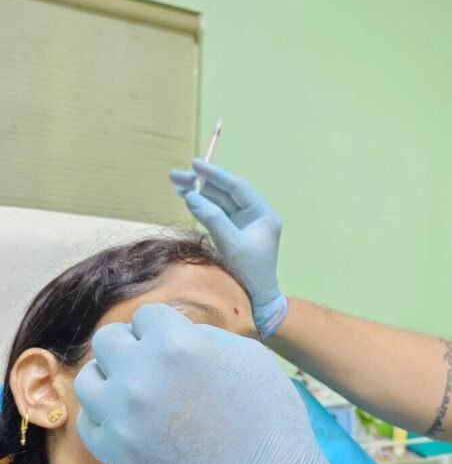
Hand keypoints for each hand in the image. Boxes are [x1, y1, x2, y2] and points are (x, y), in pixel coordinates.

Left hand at [74, 304, 340, 463]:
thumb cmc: (269, 412)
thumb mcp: (248, 354)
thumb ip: (204, 336)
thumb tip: (177, 334)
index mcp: (178, 344)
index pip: (147, 314)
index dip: (164, 325)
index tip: (176, 341)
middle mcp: (141, 375)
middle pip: (108, 338)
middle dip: (131, 343)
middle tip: (153, 360)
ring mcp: (123, 417)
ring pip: (89, 378)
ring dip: (111, 376)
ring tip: (136, 387)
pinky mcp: (116, 455)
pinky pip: (89, 422)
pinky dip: (106, 414)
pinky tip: (130, 417)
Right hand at [169, 159, 286, 338]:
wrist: (257, 299)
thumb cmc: (249, 273)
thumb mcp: (231, 244)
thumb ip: (212, 218)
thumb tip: (191, 196)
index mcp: (263, 213)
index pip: (237, 187)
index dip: (215, 175)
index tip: (194, 164)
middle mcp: (255, 215)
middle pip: (225, 193)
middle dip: (201, 183)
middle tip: (175, 175)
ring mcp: (244, 224)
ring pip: (219, 202)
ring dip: (199, 194)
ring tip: (176, 184)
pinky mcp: (234, 233)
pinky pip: (216, 214)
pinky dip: (202, 207)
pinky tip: (186, 198)